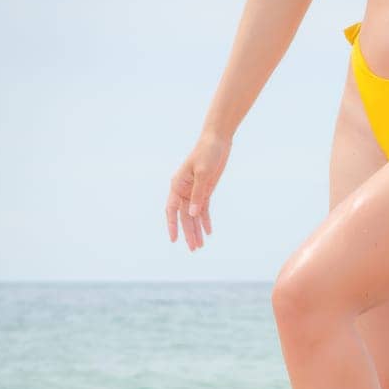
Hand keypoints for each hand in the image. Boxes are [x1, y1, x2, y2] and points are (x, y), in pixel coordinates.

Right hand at [165, 131, 229, 251]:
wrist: (217, 140)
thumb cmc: (207, 152)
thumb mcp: (203, 173)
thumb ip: (197, 194)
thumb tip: (193, 214)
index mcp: (177, 185)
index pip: (172, 209)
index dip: (172, 225)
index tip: (173, 239)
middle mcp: (183, 190)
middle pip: (184, 216)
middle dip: (188, 232)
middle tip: (193, 248)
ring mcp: (194, 191)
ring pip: (194, 215)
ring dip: (196, 230)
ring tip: (200, 245)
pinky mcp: (205, 190)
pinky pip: (203, 209)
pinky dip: (205, 220)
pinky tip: (208, 232)